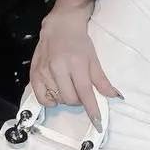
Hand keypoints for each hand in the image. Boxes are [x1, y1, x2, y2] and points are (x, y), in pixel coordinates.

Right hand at [28, 7, 122, 127]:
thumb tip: (114, 96)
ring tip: (69, 87)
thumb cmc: (79, 42)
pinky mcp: (34, 72)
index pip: (85, 92)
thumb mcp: (94, 59)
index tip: (97, 123)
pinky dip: (50, 100)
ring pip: (58, 99)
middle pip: (71, 99)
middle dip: (79, 101)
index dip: (92, 110)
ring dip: (66, 98)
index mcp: (76, 63)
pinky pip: (41, 97)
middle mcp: (59, 68)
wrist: (60, 26)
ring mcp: (45, 71)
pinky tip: (55, 94)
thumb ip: (102, 80)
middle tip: (81, 90)